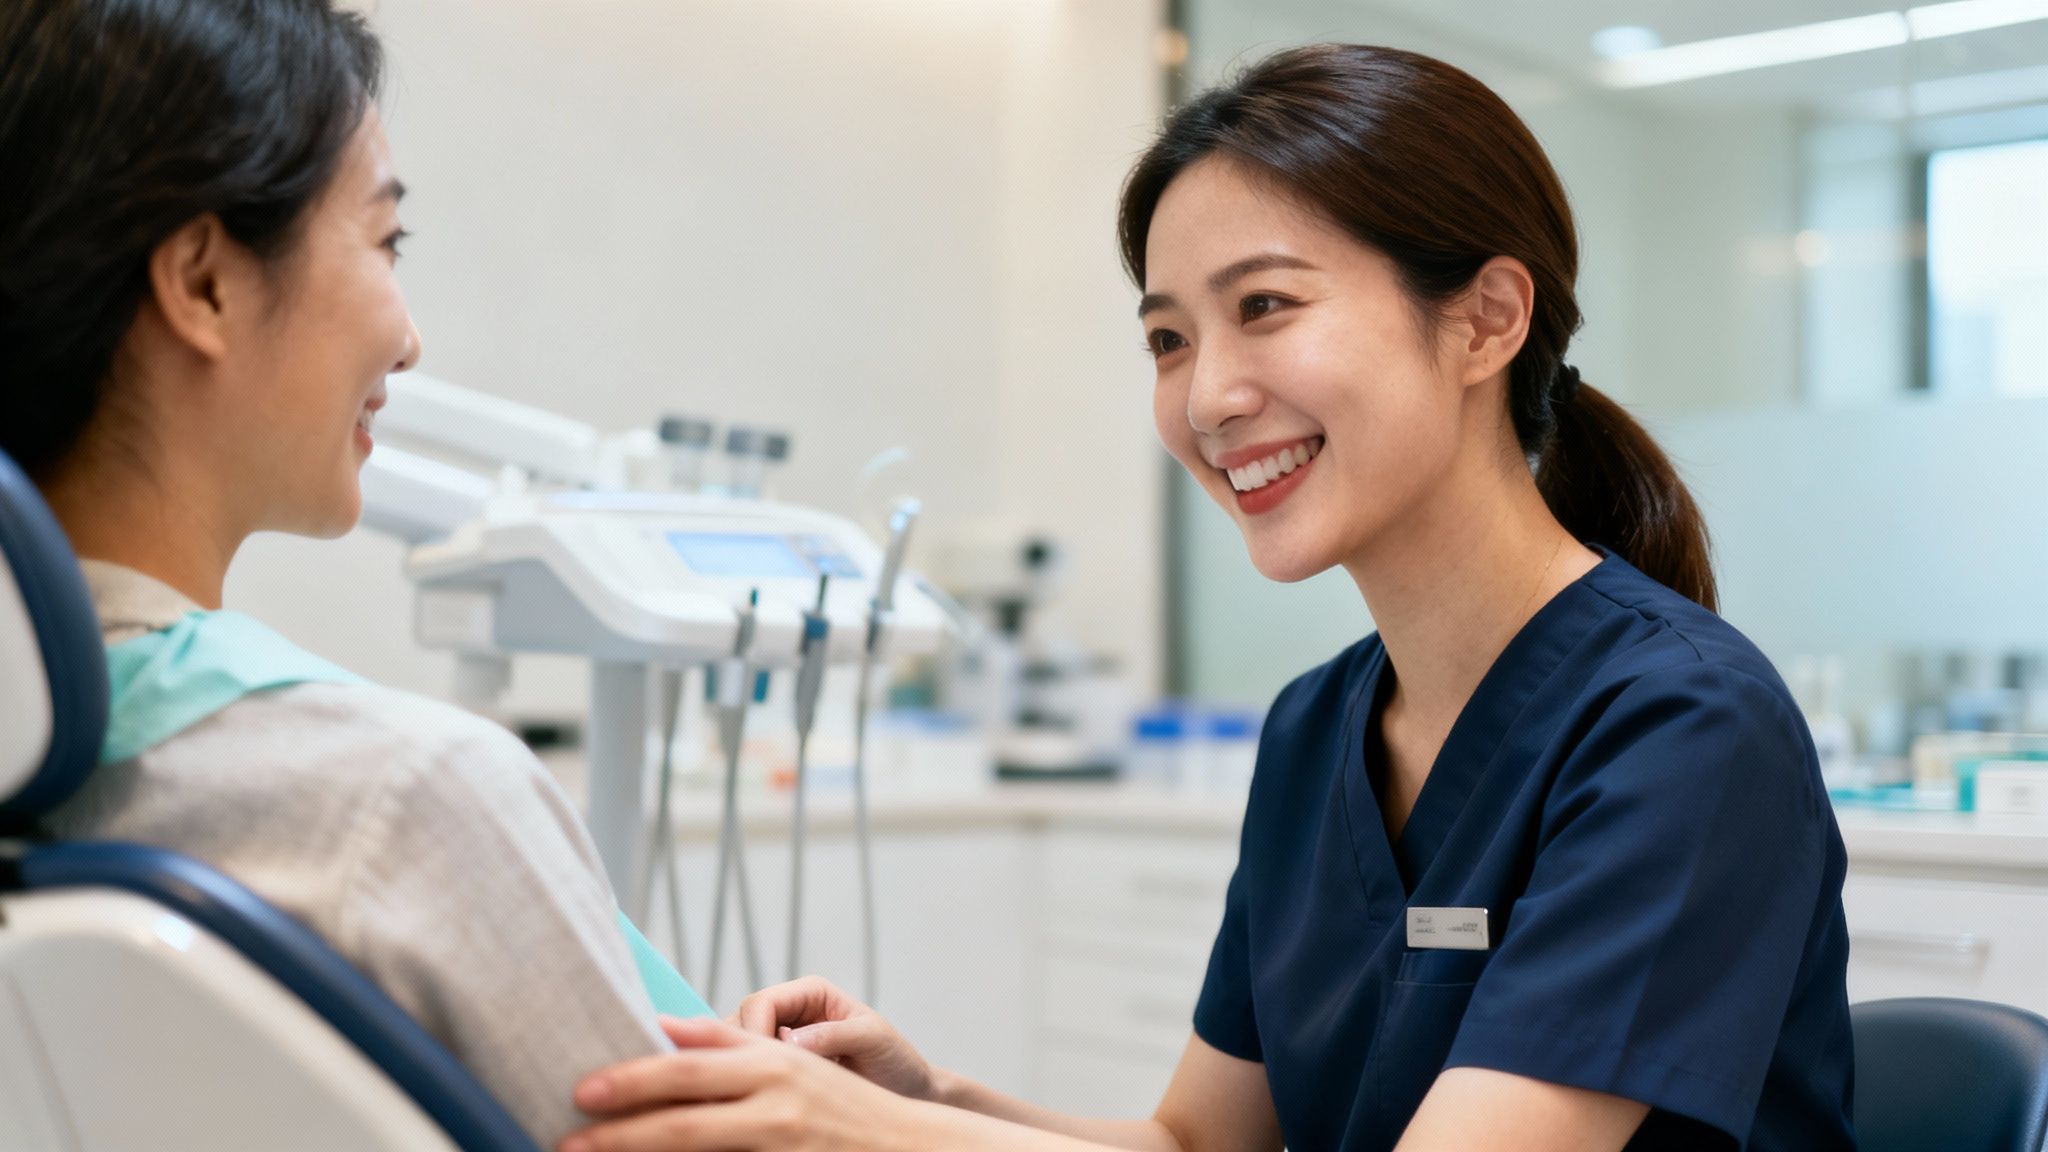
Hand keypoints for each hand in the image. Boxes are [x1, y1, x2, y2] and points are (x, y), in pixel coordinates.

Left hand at [561, 1017, 921, 1151]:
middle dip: (621, 1129)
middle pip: (685, 1118)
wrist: (910, 1149)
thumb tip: (659, 1027)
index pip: (688, 1069)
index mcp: (771, 1065)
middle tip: (568, 1137)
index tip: (582, 1086)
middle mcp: (777, 1105)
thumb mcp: (789, 1061)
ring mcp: (783, 1148)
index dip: (633, 1078)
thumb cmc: (838, 1103)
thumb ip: (725, 1043)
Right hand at [731, 976, 937, 1101]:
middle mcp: (790, 1012)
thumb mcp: (873, 1040)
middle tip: (752, 1087)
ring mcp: (780, 1041)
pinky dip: (746, 1085)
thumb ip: (834, 1034)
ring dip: (740, 1069)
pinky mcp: (776, 1068)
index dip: (753, 1032)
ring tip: (758, 1096)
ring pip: (735, 1049)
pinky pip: (747, 1071)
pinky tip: (761, 1101)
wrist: (907, 1091)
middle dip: (739, 1053)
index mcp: (811, 994)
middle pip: (739, 1024)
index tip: (761, 1066)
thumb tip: (789, 1041)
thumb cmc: (896, 1060)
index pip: (761, 1003)